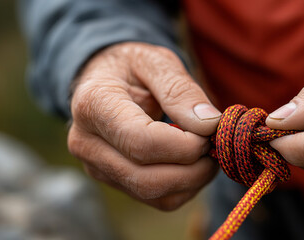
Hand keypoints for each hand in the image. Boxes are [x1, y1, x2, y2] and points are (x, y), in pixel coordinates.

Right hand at [68, 42, 220, 209]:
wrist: (105, 79)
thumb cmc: (133, 67)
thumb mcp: (157, 61)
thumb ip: (181, 90)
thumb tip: (209, 124)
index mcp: (93, 105)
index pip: (141, 142)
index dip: (184, 145)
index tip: (211, 130)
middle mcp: (87, 143)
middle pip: (146, 179)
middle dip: (194, 169)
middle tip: (216, 145)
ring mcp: (97, 168)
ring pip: (154, 195)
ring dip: (193, 181)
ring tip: (208, 151)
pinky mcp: (114, 182)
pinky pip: (157, 199)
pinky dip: (186, 187)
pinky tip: (194, 162)